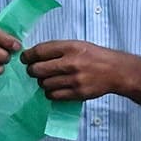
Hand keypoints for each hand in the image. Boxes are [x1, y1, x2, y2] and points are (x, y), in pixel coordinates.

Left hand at [23, 40, 140, 103]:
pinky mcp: (77, 93)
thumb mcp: (78, 45)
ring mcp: (74, 79)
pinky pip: (54, 95)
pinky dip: (50, 93)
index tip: (25, 59)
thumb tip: (34, 55)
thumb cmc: (95, 56)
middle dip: (32, 71)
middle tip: (34, 71)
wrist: (116, 71)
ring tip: (48, 80)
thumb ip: (58, 49)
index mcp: (70, 47)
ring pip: (44, 84)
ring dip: (42, 83)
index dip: (28, 56)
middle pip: (38, 69)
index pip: (40, 51)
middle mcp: (71, 63)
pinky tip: (55, 88)